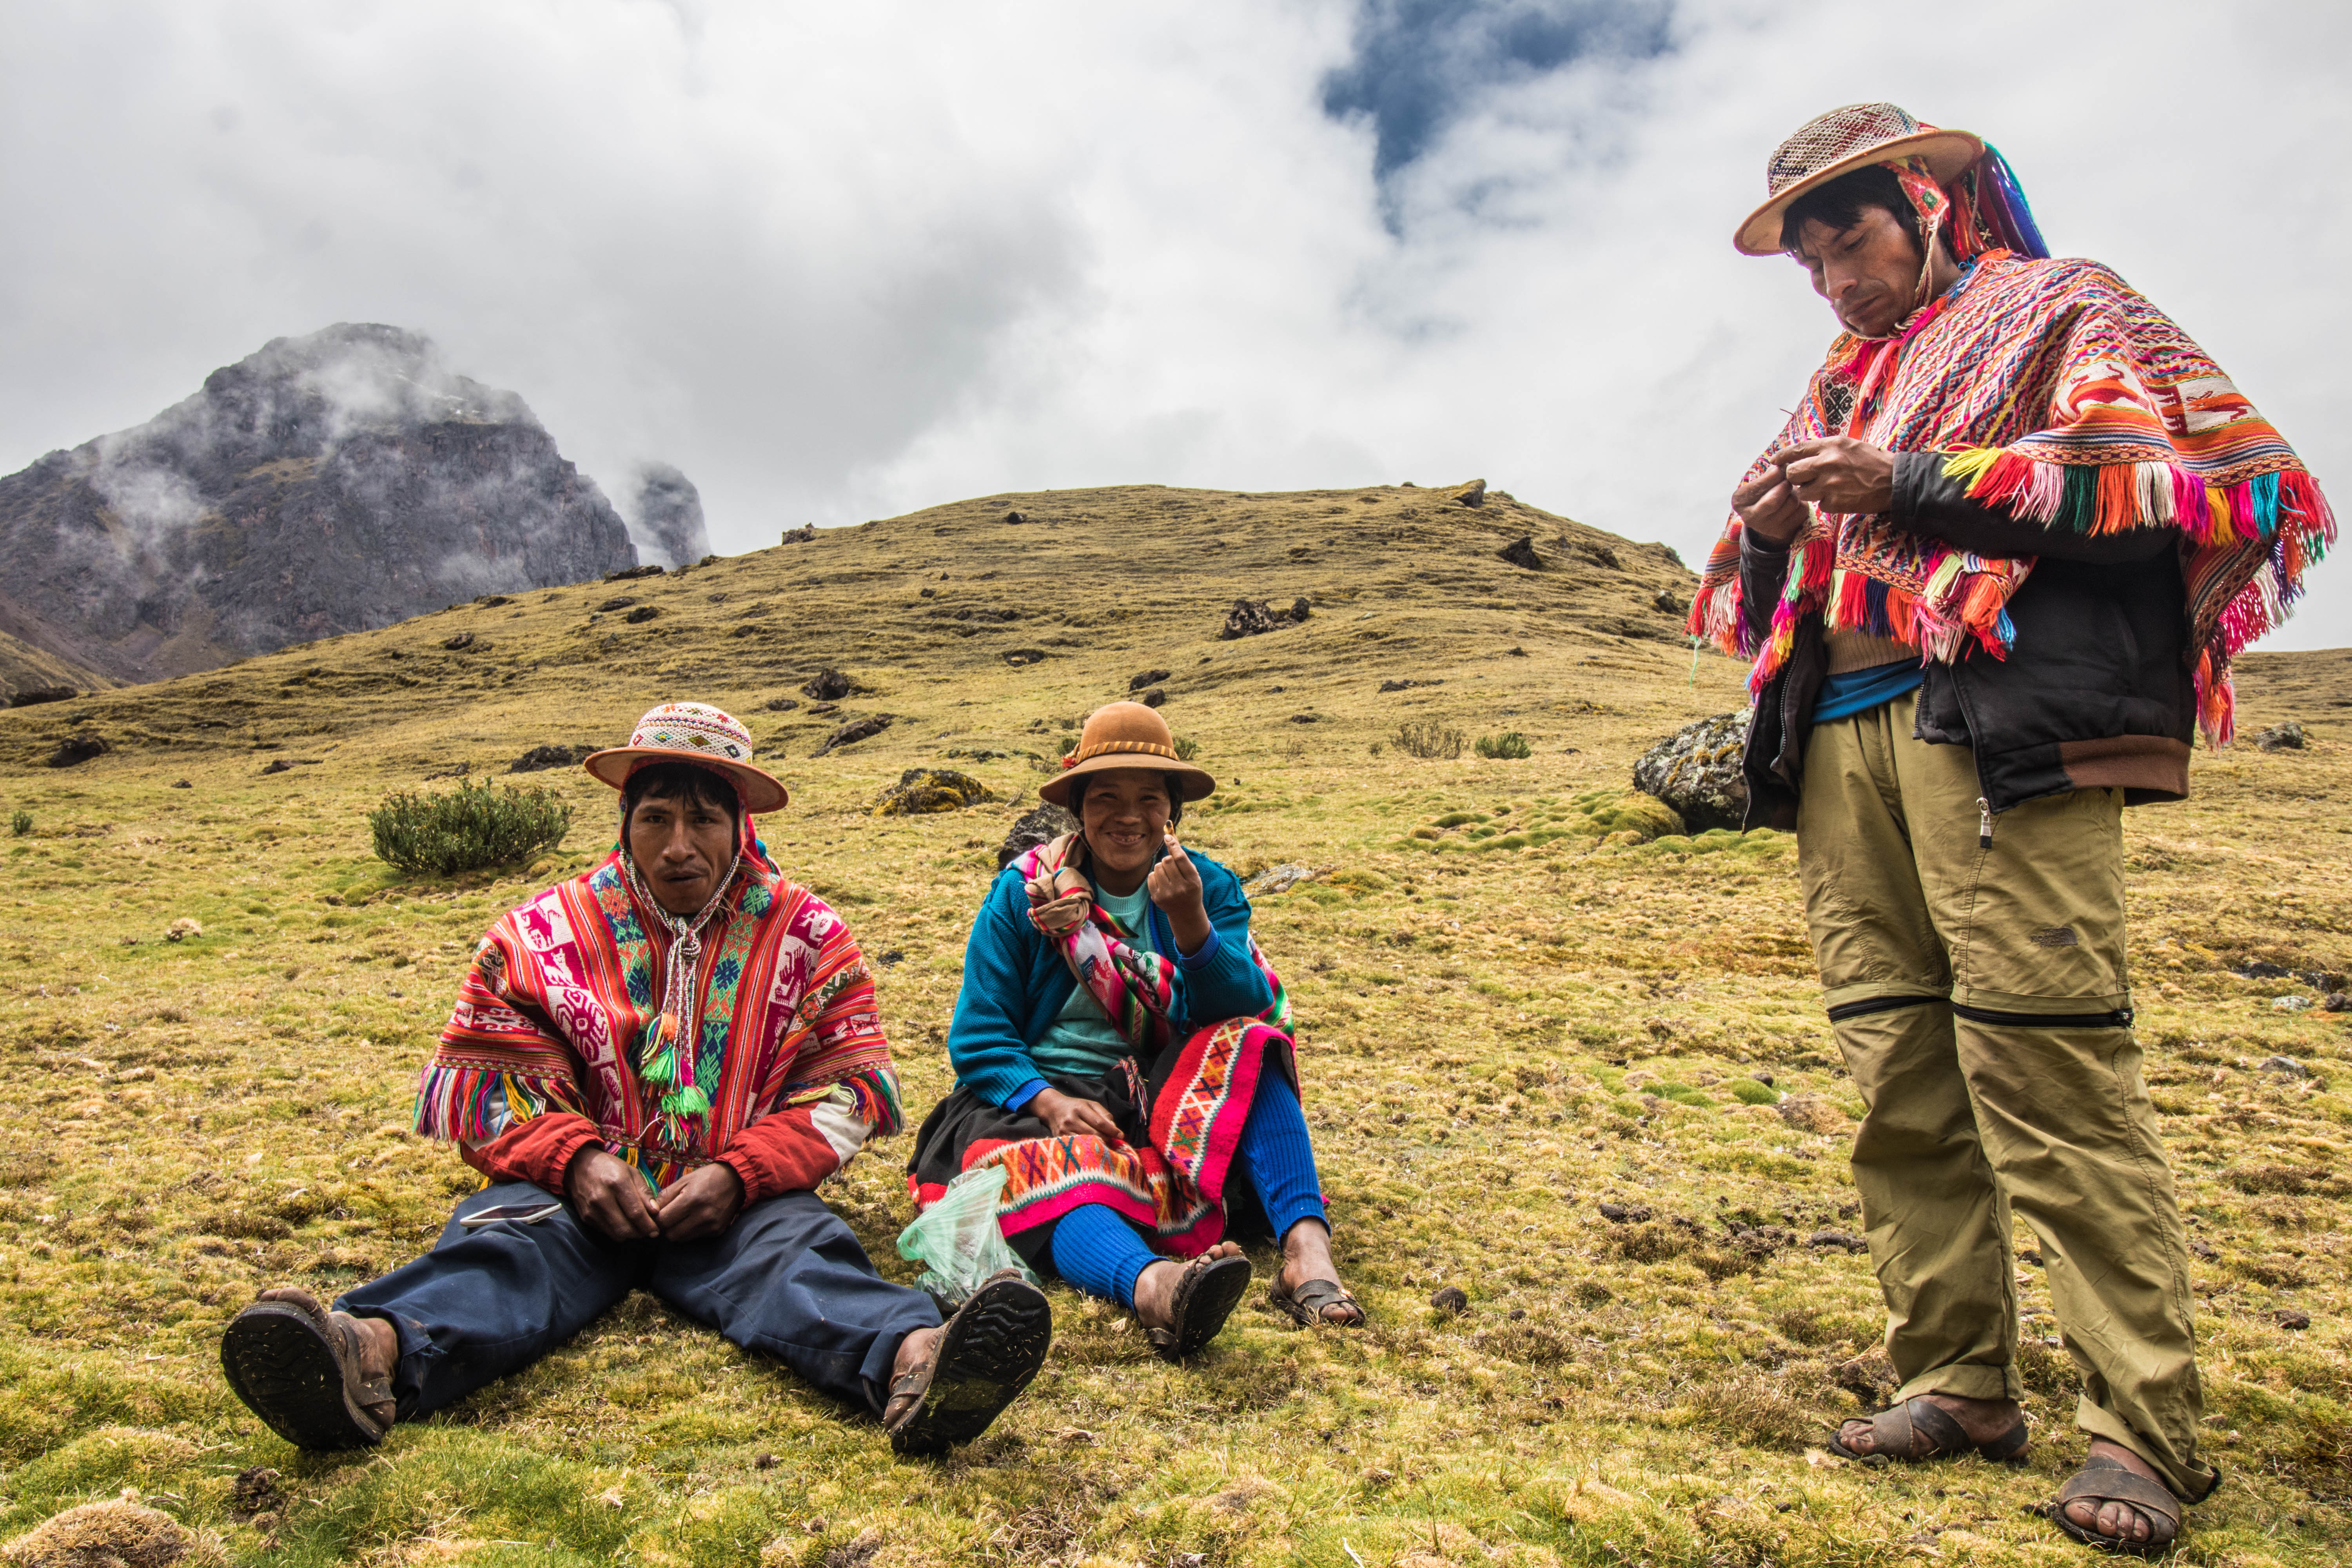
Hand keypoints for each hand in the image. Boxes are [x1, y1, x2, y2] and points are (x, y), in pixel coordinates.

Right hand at [565, 1146, 660, 1241]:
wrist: (579, 1166)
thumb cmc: (609, 1167)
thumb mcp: (632, 1172)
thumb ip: (645, 1192)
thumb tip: (655, 1212)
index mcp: (617, 1183)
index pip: (635, 1213)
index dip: (648, 1225)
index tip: (656, 1231)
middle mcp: (602, 1198)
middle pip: (625, 1228)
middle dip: (640, 1233)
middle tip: (647, 1230)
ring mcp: (591, 1210)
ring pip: (615, 1234)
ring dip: (629, 1235)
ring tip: (636, 1226)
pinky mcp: (585, 1218)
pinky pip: (606, 1232)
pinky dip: (616, 1231)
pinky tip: (622, 1222)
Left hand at [654, 1160, 744, 1241]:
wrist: (737, 1180)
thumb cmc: (707, 1177)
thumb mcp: (684, 1180)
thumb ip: (665, 1196)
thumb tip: (651, 1211)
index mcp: (692, 1199)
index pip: (663, 1221)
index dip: (657, 1218)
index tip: (658, 1214)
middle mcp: (702, 1215)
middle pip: (671, 1234)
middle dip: (666, 1227)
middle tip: (669, 1217)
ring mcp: (711, 1225)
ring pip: (682, 1239)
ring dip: (677, 1230)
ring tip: (682, 1217)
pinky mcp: (717, 1231)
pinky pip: (695, 1237)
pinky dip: (690, 1231)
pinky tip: (695, 1219)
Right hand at [1027, 1087, 1125, 1144]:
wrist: (1052, 1108)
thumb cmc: (1075, 1106)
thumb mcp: (1090, 1104)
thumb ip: (1103, 1114)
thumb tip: (1114, 1128)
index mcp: (1080, 1108)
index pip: (1099, 1122)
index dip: (1111, 1130)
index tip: (1121, 1135)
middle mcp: (1071, 1119)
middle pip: (1094, 1134)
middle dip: (1106, 1138)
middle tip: (1112, 1141)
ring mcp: (1064, 1130)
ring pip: (1085, 1142)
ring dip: (1097, 1145)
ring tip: (1103, 1145)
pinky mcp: (1059, 1138)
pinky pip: (1076, 1146)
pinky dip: (1086, 1148)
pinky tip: (1091, 1148)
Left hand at [1146, 827, 1212, 955]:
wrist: (1185, 912)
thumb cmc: (1190, 888)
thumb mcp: (1193, 875)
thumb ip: (1183, 858)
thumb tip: (1169, 836)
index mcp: (1193, 881)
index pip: (1180, 858)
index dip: (1173, 845)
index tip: (1167, 836)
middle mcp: (1180, 888)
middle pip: (1167, 860)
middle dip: (1169, 859)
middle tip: (1173, 866)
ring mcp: (1167, 894)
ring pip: (1158, 867)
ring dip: (1162, 867)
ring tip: (1169, 876)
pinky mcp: (1156, 897)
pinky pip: (1151, 875)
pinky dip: (1156, 875)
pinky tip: (1163, 882)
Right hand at [1732, 461, 1807, 544]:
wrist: (1768, 517)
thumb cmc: (1764, 493)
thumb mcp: (1760, 482)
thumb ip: (1770, 472)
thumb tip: (1786, 464)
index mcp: (1739, 501)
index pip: (1760, 485)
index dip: (1775, 474)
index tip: (1782, 467)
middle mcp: (1750, 518)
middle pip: (1775, 498)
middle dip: (1786, 484)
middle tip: (1789, 479)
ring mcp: (1767, 528)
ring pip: (1791, 502)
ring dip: (1795, 492)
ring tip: (1790, 492)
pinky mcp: (1784, 532)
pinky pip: (1801, 510)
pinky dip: (1802, 503)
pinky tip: (1795, 503)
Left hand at [1774, 436, 1893, 514]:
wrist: (1894, 481)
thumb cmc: (1872, 461)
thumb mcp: (1849, 445)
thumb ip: (1825, 448)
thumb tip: (1802, 454)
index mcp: (1831, 445)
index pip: (1796, 450)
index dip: (1782, 456)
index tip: (1774, 461)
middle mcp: (1827, 463)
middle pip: (1792, 473)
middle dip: (1795, 477)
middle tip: (1805, 478)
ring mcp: (1830, 484)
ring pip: (1802, 492)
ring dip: (1810, 492)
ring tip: (1826, 487)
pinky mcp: (1835, 502)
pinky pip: (1820, 504)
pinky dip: (1827, 503)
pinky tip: (1841, 496)